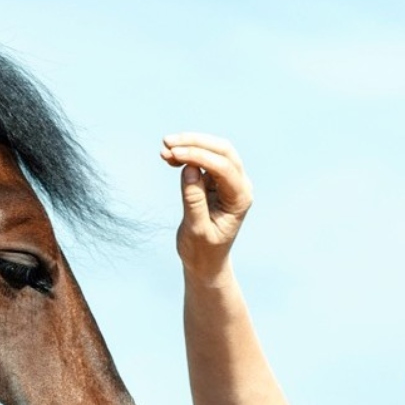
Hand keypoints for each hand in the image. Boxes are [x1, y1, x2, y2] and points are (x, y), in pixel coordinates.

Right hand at [160, 133, 252, 283]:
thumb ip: (194, 200)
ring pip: (213, 150)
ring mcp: (228, 181)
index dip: (199, 156)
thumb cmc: (202, 251)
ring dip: (190, 145)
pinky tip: (169, 157)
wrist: (205, 262)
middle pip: (223, 151)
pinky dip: (187, 154)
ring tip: (164, 149)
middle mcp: (240, 185)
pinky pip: (203, 159)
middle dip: (195, 142)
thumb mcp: (196, 230)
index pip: (224, 167)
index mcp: (240, 198)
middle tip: (167, 142)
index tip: (174, 154)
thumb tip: (190, 168)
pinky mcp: (215, 180)